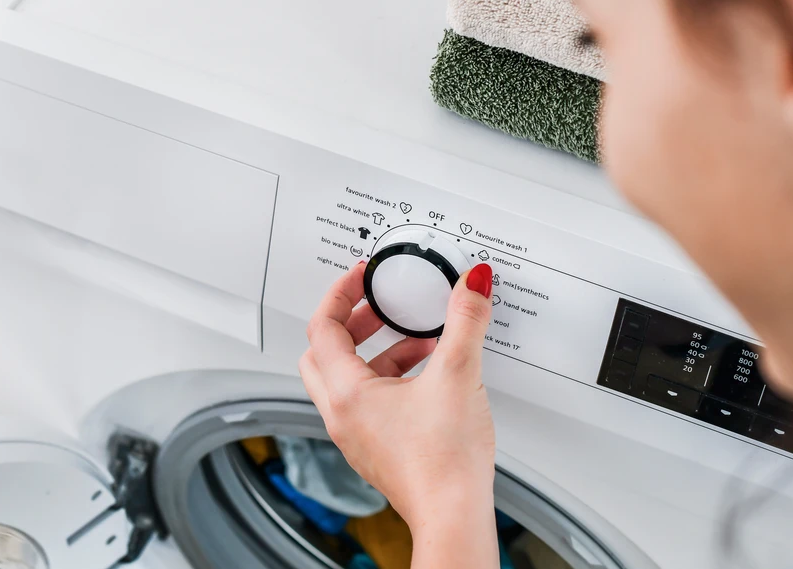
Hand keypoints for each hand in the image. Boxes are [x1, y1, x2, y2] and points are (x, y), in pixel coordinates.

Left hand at [300, 262, 498, 565]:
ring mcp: (356, 436)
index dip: (341, 293)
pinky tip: (426, 378)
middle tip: (379, 306)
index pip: (322, 326)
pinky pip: (367, 403)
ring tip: (415, 341)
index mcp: (346, 393)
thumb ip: (464, 320)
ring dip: (375, 352)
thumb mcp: (458, 373)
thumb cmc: (444, 462)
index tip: (361, 277)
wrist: (454, 515)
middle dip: (352, 323)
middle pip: (324, 353)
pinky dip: (387, 379)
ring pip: (346, 380)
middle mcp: (342, 416)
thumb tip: (470, 284)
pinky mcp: (376, 450)